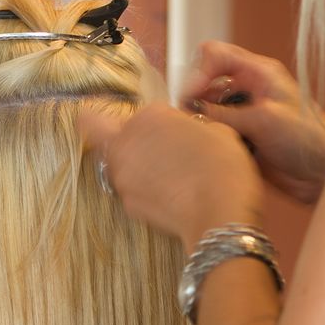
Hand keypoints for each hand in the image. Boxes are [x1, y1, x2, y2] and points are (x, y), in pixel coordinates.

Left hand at [78, 103, 263, 249]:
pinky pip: (129, 191)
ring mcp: (122, 176)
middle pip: (102, 131)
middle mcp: (126, 143)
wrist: (219, 212)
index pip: (142, 112)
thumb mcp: (216, 130)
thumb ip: (190, 125)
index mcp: (149, 117)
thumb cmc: (223, 167)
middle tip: (149, 149)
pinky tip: (169, 197)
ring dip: (131, 166)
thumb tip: (185, 132)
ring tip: (164, 178)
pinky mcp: (126, 205)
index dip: (155, 121)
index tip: (170, 130)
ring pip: (114, 164)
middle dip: (119, 136)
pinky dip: (143, 192)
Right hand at [183, 40, 324, 203]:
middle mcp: (248, 89)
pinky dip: (208, 138)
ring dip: (200, 120)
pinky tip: (212, 148)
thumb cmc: (308, 140)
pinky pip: (213, 132)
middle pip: (205, 81)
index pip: (215, 55)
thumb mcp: (263, 120)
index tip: (190, 96)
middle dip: (194, 98)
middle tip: (191, 118)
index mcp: (259, 72)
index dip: (198, 72)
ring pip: (206, 108)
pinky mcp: (240, 137)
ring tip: (204, 135)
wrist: (322, 174)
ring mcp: (242, 113)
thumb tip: (190, 110)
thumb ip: (224, 114)